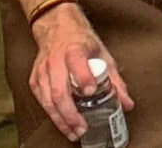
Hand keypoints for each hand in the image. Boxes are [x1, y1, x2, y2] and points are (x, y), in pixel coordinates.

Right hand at [29, 5, 130, 139]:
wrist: (57, 29)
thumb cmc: (82, 43)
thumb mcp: (103, 55)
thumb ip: (115, 81)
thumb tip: (126, 103)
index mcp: (74, 49)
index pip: (77, 63)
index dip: (84, 77)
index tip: (91, 92)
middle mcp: (55, 61)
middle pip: (60, 90)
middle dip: (70, 113)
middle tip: (82, 127)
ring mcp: (43, 71)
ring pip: (48, 99)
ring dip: (60, 119)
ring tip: (74, 132)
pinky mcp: (35, 80)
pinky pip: (41, 100)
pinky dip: (52, 114)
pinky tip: (62, 123)